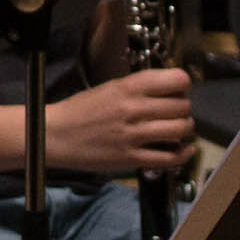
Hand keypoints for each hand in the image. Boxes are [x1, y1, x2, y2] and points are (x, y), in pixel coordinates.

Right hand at [52, 63, 196, 176]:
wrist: (54, 135)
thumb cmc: (80, 110)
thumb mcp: (109, 88)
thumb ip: (138, 87)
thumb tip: (170, 88)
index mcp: (127, 88)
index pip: (175, 80)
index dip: (184, 84)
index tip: (180, 89)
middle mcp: (133, 109)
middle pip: (182, 106)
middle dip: (184, 108)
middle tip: (178, 112)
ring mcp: (133, 136)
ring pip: (180, 129)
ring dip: (185, 129)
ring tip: (178, 129)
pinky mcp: (131, 159)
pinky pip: (170, 158)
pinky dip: (183, 153)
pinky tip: (184, 149)